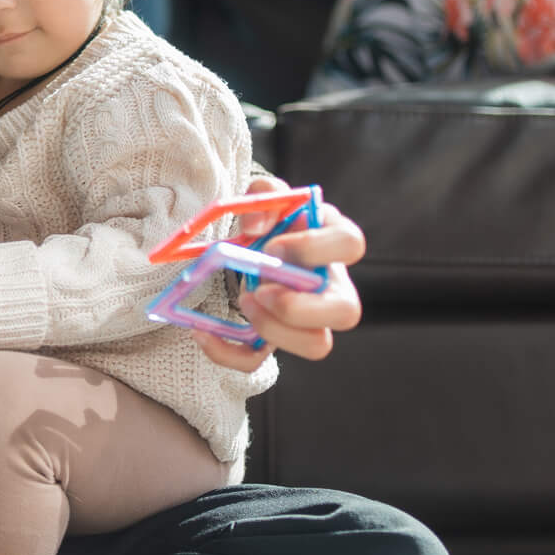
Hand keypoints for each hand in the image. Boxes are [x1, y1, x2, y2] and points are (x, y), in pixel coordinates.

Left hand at [194, 198, 365, 373]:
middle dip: (302, 306)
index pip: (350, 244)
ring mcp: (310, 318)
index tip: (274, 247)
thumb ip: (264, 195)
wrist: (256, 242)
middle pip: (347, 312)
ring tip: (245, 301)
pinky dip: (229, 352)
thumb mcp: (267, 195)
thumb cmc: (273, 219)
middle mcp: (333, 285)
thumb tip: (256, 227)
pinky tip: (203, 332)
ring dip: (275, 330)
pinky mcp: (277, 337)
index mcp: (334, 241)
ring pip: (317, 345)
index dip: (314, 248)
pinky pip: (261, 359)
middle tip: (261, 288)